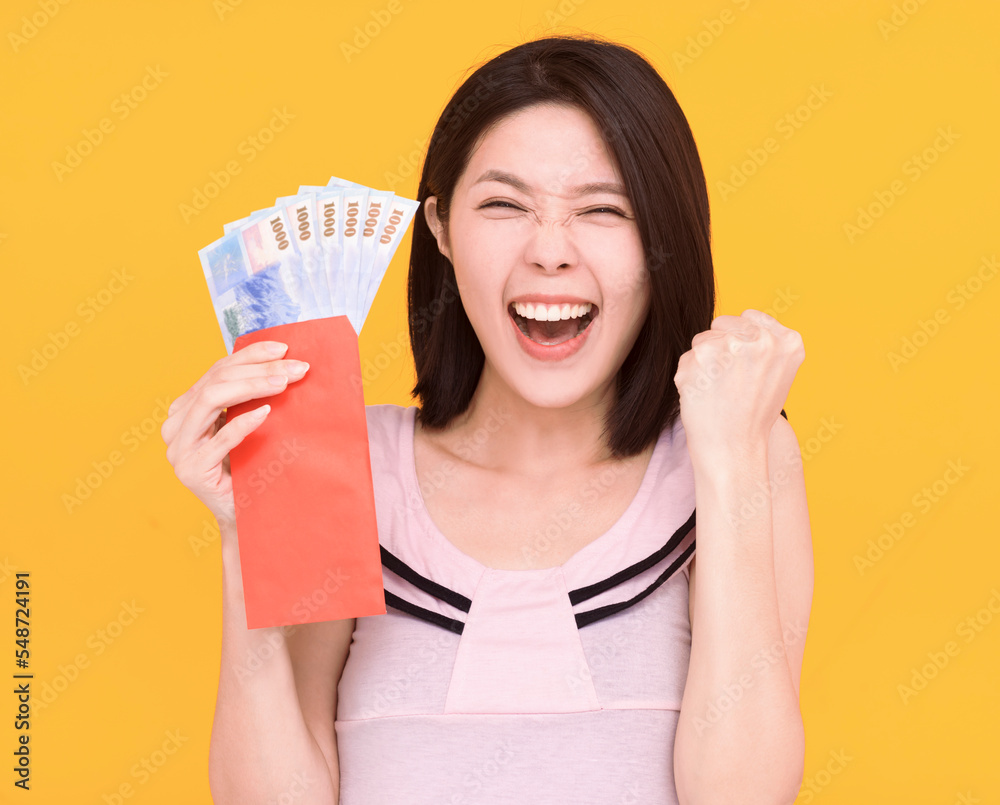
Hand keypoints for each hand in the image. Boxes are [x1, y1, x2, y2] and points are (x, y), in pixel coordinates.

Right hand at [160, 341, 309, 526]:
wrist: (246, 517)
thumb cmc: (251, 467)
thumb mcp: (247, 425)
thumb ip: (248, 397)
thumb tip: (281, 359)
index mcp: (186, 408)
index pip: (218, 370)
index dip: (250, 355)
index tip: (284, 348)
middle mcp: (175, 424)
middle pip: (217, 381)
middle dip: (259, 369)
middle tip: (297, 368)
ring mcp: (179, 448)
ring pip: (211, 399)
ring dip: (252, 386)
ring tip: (284, 383)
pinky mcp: (191, 470)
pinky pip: (219, 440)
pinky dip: (243, 423)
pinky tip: (266, 413)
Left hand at [673, 309, 803, 457]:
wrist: (733, 449)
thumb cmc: (754, 415)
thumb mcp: (779, 374)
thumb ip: (767, 343)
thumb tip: (744, 321)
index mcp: (787, 342)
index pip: (749, 318)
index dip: (740, 339)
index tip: (743, 365)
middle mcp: (759, 339)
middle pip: (722, 325)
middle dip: (720, 348)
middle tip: (729, 382)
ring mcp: (727, 345)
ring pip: (702, 341)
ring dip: (703, 363)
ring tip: (718, 391)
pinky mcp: (698, 357)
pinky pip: (686, 358)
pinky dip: (690, 376)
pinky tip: (703, 396)